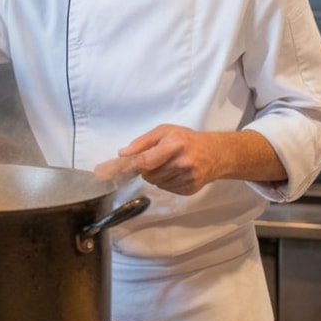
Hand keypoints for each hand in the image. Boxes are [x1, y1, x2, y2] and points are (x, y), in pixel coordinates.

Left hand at [93, 124, 225, 195]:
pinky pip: (165, 188)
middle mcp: (182, 163)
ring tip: (169, 163)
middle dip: (145, 167)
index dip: (122, 167)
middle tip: (157, 158)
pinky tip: (175, 172)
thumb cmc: (187, 139)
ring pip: (154, 182)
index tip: (103, 173)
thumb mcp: (165, 131)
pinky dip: (165, 181)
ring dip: (155, 174)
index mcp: (174, 145)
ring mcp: (187, 178)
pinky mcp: (189, 189)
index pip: (144, 160)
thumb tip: (122, 153)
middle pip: (147, 173)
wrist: (217, 153)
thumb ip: (143, 142)